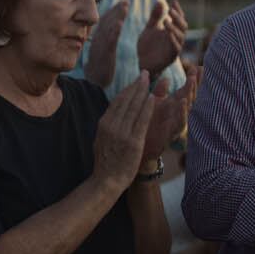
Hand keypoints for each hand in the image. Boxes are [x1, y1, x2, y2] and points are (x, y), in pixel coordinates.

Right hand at [84, 1, 127, 86]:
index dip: (114, 11)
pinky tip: (120, 24)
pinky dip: (114, 31)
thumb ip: (102, 44)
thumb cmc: (97, 72)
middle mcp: (99, 40)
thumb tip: (102, 36)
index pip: (106, 22)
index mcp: (99, 40)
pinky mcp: (105, 54)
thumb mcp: (99, 55)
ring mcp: (101, 46)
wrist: (92, 84)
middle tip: (126, 0)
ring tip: (125, 5)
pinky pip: (110, 41)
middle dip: (117, 10)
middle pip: (108, 21)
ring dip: (117, 15)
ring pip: (109, 27)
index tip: (123, 2)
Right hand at [92, 72, 154, 189]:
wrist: (106, 180)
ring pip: (134, 107)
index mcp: (103, 123)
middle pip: (126, 100)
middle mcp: (111, 125)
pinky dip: (147, 107)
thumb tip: (112, 115)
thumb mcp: (101, 139)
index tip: (135, 80)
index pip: (117, 101)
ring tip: (151, 80)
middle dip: (136, 85)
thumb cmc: (105, 162)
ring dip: (143, 91)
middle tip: (145, 73)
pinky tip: (153, 98)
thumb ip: (108, 126)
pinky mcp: (133, 141)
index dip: (128, 89)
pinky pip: (141, 120)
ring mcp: (121, 132)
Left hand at [137, 0, 186, 76]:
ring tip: (166, 21)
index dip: (178, 10)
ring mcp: (175, 47)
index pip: (178, 18)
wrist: (142, 62)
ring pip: (181, 36)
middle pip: (183, 26)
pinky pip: (176, 48)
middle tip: (170, 10)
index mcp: (171, 30)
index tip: (174, 1)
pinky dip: (173, 40)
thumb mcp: (149, 29)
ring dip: (174, 28)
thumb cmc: (147, 46)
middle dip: (178, 18)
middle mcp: (176, 38)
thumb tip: (160, 1)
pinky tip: (168, 34)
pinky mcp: (171, 56)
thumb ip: (155, 17)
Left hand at [141, 64, 197, 160]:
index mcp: (172, 106)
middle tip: (198, 71)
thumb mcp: (154, 105)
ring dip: (189, 95)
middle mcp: (176, 114)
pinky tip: (182, 103)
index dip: (193, 79)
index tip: (200, 66)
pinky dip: (181, 112)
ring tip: (191, 83)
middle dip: (194, 84)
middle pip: (189, 97)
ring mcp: (174, 124)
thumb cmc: (148, 125)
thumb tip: (167, 77)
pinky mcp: (170, 133)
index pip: (186, 90)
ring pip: (186, 109)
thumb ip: (161, 92)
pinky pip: (178, 123)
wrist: (140, 147)